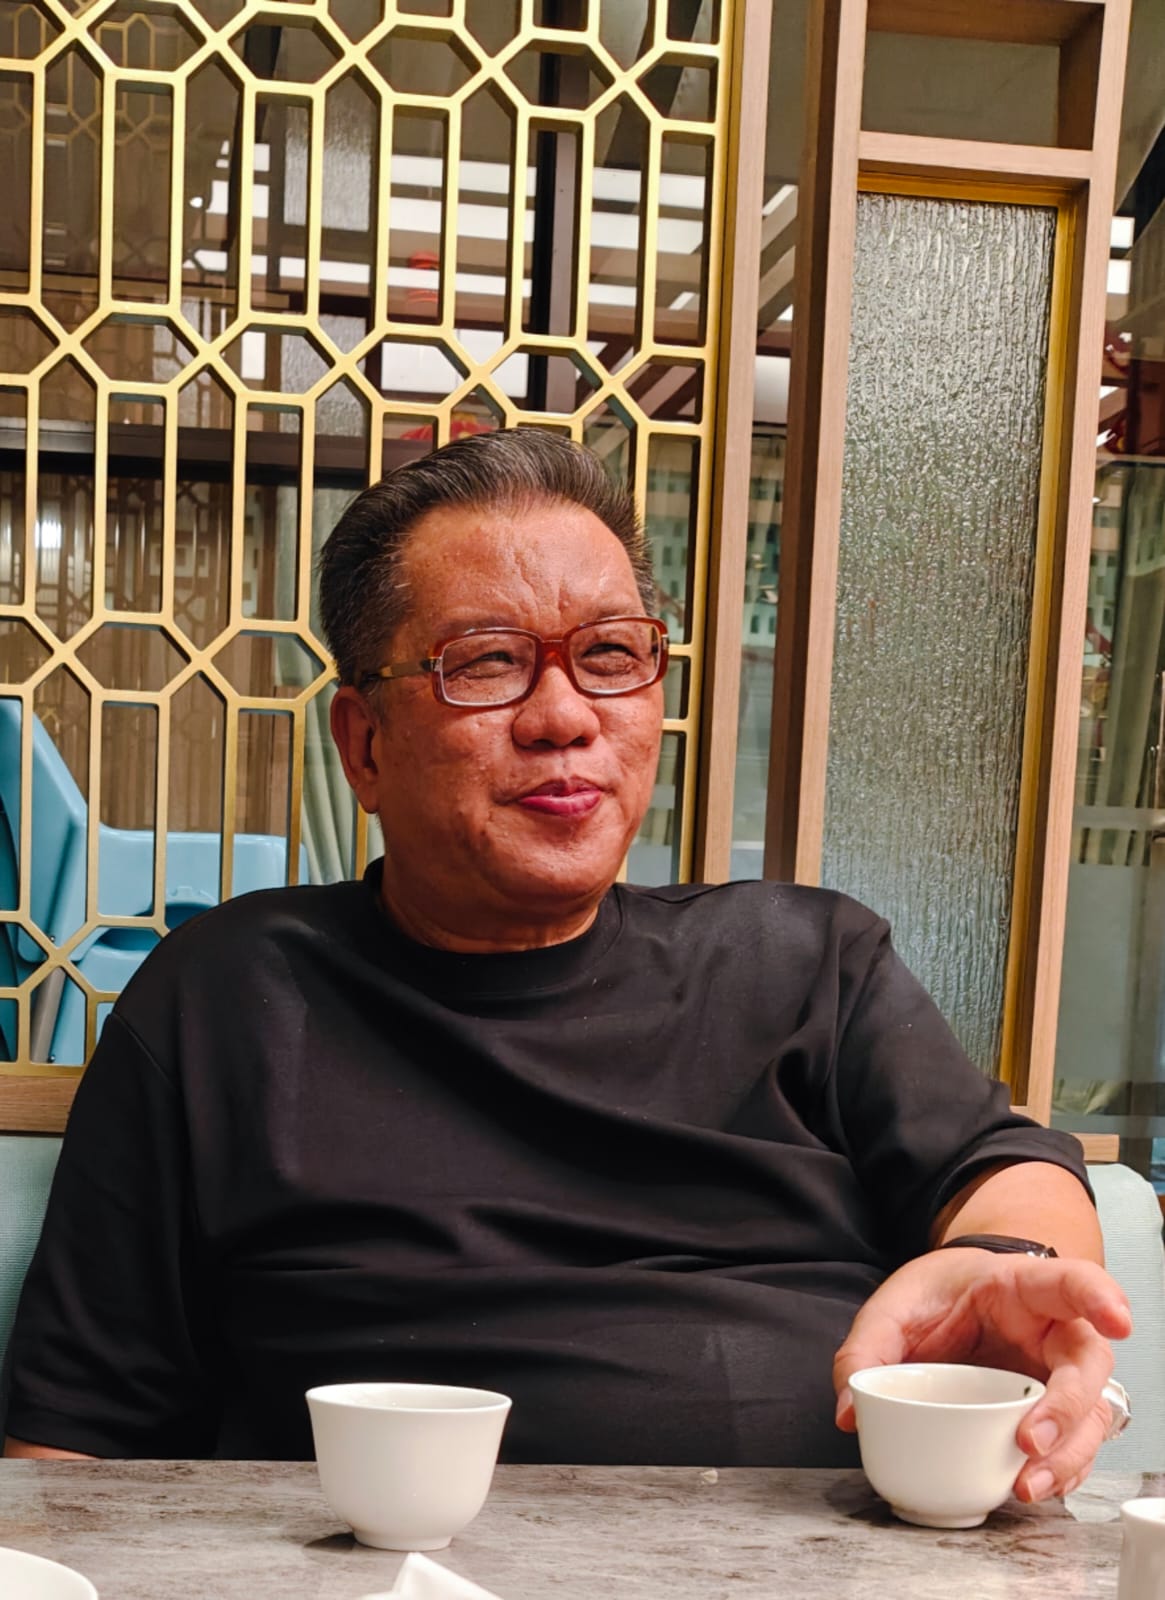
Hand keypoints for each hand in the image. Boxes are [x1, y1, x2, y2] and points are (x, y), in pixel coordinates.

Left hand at [833, 1250, 1131, 1502]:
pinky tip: (1027, 1489)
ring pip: (1091, 1416)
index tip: (1117, 1319)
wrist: (951, 1301)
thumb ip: (866, 1349)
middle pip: (1090, 1364)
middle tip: (1030, 1441)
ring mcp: (1056, 1374)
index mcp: (1022, 1286)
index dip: (1099, 1296)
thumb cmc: (937, 1295)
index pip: (1072, 1281)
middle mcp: (1053, 1331)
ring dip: (1068, 1456)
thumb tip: (850, 1409)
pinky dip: (1058, 1472)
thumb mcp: (893, 1307)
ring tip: (1027, 1485)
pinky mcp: (1050, 1412)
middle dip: (1070, 1408)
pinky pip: (1071, 1446)